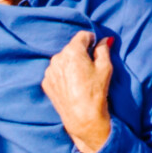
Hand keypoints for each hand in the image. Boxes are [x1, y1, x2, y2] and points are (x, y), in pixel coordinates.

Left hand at [42, 32, 115, 152]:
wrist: (82, 117)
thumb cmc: (95, 91)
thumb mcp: (105, 67)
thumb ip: (104, 49)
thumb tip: (105, 40)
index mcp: (72, 51)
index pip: (82, 36)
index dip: (92, 39)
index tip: (96, 48)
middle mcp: (58, 58)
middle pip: (71, 48)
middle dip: (81, 53)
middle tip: (90, 66)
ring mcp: (50, 71)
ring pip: (63, 59)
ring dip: (71, 63)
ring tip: (80, 78)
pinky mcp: (46, 83)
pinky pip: (56, 72)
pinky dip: (63, 74)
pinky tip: (72, 85)